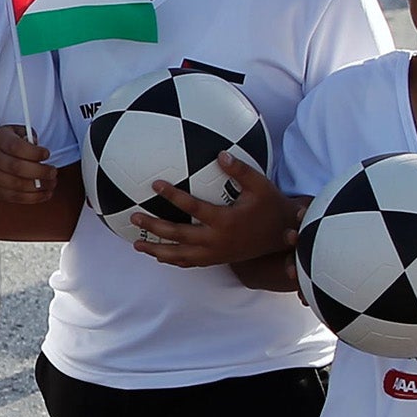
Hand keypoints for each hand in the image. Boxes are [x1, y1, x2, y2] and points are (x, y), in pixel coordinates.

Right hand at [0, 124, 57, 204]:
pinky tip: (46, 193)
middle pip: (17, 168)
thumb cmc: (6, 143)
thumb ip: (29, 137)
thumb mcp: (15, 132)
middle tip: (53, 171)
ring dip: (39, 186)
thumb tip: (39, 150)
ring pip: (17, 185)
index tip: (47, 154)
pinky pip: (16, 198)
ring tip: (52, 183)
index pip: (16, 147)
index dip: (34, 152)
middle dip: (40, 171)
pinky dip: (34, 198)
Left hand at [129, 152, 296, 266]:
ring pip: (179, 255)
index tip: (155, 184)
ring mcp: (214, 254)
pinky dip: (171, 260)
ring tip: (136, 243)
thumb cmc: (270, 207)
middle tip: (135, 216)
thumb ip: (240, 170)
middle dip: (154, 226)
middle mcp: (216, 240)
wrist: (282, 236)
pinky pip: (189, 263)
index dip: (173, 196)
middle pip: (178, 235)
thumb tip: (220, 154)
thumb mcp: (260, 185)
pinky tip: (157, 255)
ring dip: (156, 250)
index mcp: (225, 221)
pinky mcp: (215, 260)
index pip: (193, 207)